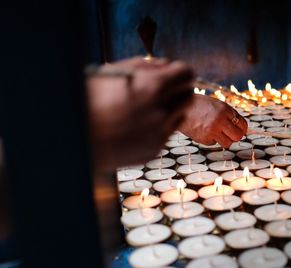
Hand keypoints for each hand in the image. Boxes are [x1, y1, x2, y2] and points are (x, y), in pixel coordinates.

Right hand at [87, 57, 193, 171]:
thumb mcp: (115, 72)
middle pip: (188, 95)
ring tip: (146, 108)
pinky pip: (166, 133)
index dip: (182, 72)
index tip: (178, 74)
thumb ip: (146, 66)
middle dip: (179, 90)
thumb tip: (168, 65)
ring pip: (180, 115)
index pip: (187, 74)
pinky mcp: (154, 150)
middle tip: (166, 90)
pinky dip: (158, 127)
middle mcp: (161, 111)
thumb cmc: (89, 99)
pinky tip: (136, 126)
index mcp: (153, 87)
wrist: (71, 136)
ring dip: (170, 109)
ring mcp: (159, 133)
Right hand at [179, 95, 247, 147]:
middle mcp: (219, 120)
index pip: (242, 124)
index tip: (240, 129)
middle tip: (231, 134)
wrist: (179, 107)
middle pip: (238, 136)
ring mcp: (211, 131)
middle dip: (236, 136)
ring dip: (224, 139)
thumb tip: (241, 129)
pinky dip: (212, 139)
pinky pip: (214, 143)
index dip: (242, 128)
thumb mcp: (216, 105)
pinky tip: (205, 131)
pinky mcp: (204, 139)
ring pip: (227, 143)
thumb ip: (228, 115)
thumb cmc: (199, 105)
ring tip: (218, 133)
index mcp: (224, 110)